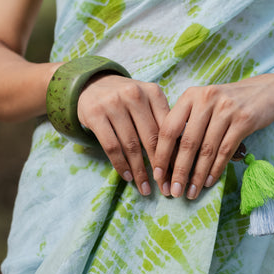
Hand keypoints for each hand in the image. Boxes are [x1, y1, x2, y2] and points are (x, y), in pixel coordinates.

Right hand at [78, 74, 169, 194]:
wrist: (92, 84)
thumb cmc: (127, 101)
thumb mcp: (147, 102)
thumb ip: (162, 121)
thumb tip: (181, 156)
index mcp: (153, 92)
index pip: (168, 128)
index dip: (174, 155)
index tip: (178, 175)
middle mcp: (134, 95)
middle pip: (151, 138)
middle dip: (160, 167)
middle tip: (165, 188)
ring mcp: (113, 104)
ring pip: (131, 145)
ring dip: (140, 171)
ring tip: (146, 189)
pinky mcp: (95, 114)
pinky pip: (111, 146)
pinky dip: (121, 165)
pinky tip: (128, 177)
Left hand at [153, 73, 273, 198]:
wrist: (267, 91)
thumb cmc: (228, 103)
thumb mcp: (204, 105)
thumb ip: (186, 124)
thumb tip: (167, 160)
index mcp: (190, 96)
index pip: (168, 129)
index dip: (161, 155)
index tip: (158, 176)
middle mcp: (206, 99)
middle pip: (187, 143)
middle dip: (179, 171)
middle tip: (173, 192)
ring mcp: (226, 109)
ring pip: (207, 150)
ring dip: (197, 175)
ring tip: (191, 192)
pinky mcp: (244, 120)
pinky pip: (225, 151)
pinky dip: (215, 170)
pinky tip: (208, 182)